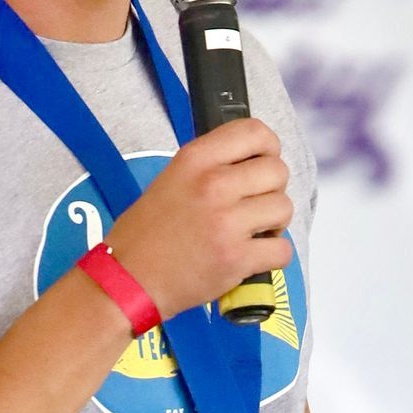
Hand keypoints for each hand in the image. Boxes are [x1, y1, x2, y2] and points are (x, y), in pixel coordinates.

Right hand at [107, 120, 292, 318]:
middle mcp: (213, 185)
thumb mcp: (171, 179)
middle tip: (254, 207)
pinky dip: (273, 256)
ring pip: (284, 208)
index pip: (255, 132)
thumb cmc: (146, 234)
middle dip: (272, 190)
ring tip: (252, 232)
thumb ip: (211, 166)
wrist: (129, 280)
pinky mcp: (236, 258)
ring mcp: (226, 223)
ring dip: (275, 223)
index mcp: (195, 160)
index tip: (263, 163)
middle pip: (278, 171)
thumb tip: (250, 162)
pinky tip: (252, 257)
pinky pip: (282, 249)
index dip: (269, 148)